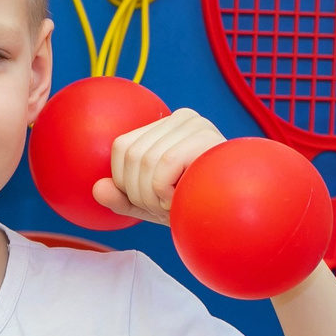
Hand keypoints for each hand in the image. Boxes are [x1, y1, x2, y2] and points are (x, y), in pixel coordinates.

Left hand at [91, 107, 223, 225]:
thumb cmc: (199, 207)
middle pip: (132, 155)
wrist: (238, 217)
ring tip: (176, 205)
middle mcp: (182, 118)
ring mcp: (197, 125)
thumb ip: (124, 197)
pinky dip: (165, 192)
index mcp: (168, 126)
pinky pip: (163, 165)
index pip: (122, 147)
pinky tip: (184, 199)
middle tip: (166, 208)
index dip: (125, 182)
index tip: (152, 200)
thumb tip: (97, 188)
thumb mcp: (153, 205)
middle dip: (140, 194)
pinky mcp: (206, 138)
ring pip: (145, 160)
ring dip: (154, 196)